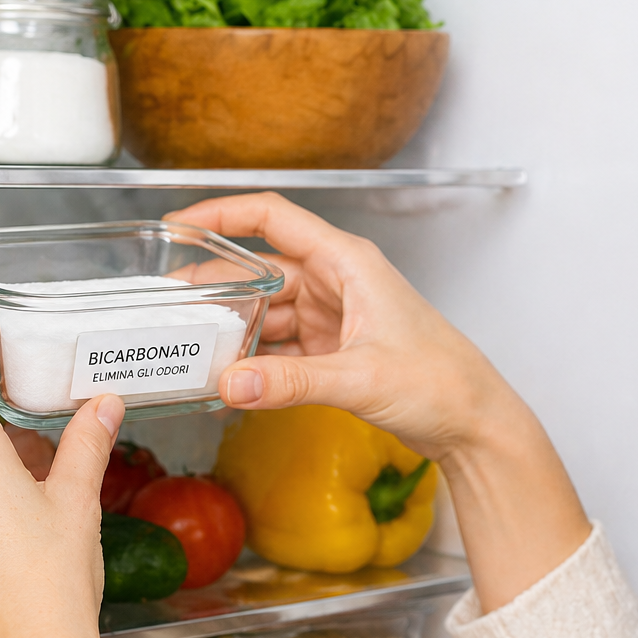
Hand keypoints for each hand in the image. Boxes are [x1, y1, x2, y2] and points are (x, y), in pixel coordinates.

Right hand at [165, 193, 590, 609]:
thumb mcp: (360, 379)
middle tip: (165, 308)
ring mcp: (333, 316)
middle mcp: (337, 282)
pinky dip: (253, 361)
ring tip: (185, 348)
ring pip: (265, 311)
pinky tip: (226, 381)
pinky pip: (279, 346)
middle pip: (259, 270)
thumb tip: (230, 383)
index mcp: (347, 263)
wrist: (472, 423)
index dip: (221, 214)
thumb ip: (291, 383)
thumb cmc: (440, 382)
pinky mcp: (333, 350)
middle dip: (212, 287)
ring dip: (230, 330)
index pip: (273, 218)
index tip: (176, 225)